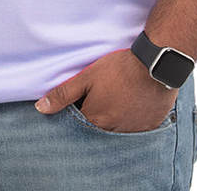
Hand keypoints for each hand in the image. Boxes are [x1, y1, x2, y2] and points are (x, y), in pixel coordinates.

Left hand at [34, 48, 177, 132]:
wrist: (155, 65)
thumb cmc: (119, 68)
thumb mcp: (87, 76)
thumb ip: (64, 93)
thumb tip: (41, 108)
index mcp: (95, 119)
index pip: (80, 123)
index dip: (80, 109)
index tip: (84, 98)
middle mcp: (113, 130)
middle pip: (98, 127)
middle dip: (97, 114)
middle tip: (103, 96)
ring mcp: (132, 130)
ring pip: (117, 128)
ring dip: (115, 117)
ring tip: (118, 97)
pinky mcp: (149, 126)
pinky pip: (136, 128)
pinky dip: (132, 118)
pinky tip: (133, 103)